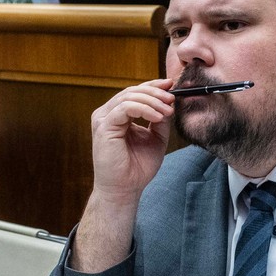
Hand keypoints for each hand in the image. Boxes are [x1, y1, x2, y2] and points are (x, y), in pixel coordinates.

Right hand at [73, 78, 175, 271]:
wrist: (125, 189)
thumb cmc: (137, 168)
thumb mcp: (156, 138)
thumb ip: (160, 120)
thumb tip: (170, 102)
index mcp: (117, 115)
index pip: (134, 92)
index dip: (153, 86)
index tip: (171, 86)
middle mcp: (107, 114)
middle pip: (132, 91)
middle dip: (155, 93)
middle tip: (172, 99)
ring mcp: (103, 119)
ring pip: (129, 96)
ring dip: (152, 101)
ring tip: (167, 111)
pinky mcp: (104, 126)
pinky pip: (125, 108)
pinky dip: (144, 109)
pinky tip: (157, 117)